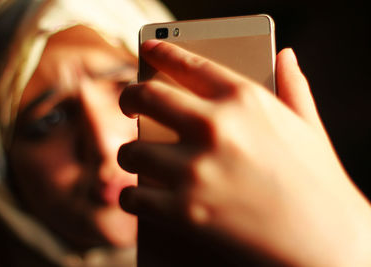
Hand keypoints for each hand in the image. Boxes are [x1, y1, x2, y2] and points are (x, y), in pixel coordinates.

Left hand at [118, 40, 370, 266]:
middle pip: (147, 96)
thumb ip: (294, 86)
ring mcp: (196, 171)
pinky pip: (133, 196)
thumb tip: (286, 55)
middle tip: (130, 104)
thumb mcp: (308, 126)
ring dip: (132, 154)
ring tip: (139, 158)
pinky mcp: (183, 212)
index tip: (149, 48)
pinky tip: (142, 195)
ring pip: (131, 150)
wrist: (327, 242)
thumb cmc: (318, 182)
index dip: (163, 51)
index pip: (189, 63)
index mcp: (244, 100)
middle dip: (130, 97)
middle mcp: (215, 128)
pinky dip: (132, 196)